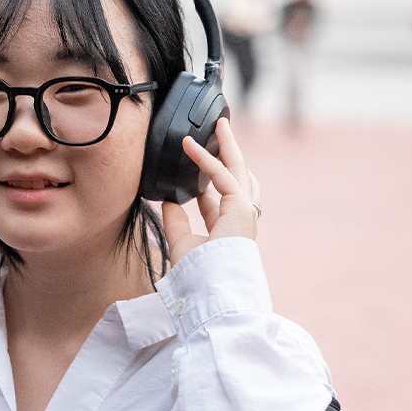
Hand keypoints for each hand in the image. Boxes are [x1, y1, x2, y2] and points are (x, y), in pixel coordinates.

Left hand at [162, 117, 259, 266]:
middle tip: (220, 131)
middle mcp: (240, 218)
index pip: (219, 198)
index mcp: (227, 229)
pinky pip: (222, 175)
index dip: (206, 181)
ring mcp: (244, 211)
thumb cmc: (198, 273)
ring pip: (238, 169)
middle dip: (228, 153)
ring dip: (228, 145)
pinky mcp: (241, 207)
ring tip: (219, 124)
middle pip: (236, 177)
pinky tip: (190, 145)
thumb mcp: (181, 242)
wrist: (210, 286)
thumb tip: (167, 200)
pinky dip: (205, 159)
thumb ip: (176, 221)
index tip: (192, 168)